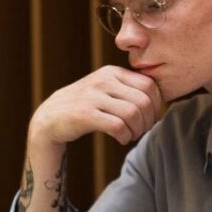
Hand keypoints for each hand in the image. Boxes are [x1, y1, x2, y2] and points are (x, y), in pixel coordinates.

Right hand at [31, 66, 162, 145]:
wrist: (50, 117)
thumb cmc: (86, 106)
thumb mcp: (106, 89)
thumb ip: (128, 89)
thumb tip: (160, 100)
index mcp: (112, 72)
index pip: (149, 85)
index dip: (157, 106)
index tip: (151, 118)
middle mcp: (103, 80)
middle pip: (144, 101)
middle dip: (149, 120)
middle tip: (142, 130)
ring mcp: (93, 96)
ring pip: (133, 113)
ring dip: (137, 130)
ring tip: (131, 135)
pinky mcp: (85, 114)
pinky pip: (117, 126)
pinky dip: (125, 136)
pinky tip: (121, 139)